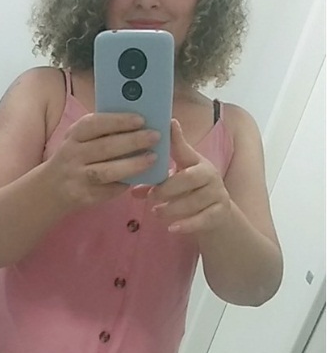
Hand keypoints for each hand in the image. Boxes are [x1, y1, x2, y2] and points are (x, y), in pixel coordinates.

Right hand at [47, 112, 159, 210]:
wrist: (50, 189)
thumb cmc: (73, 157)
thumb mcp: (78, 140)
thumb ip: (101, 132)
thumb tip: (136, 123)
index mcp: (73, 136)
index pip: (95, 124)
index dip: (118, 121)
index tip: (141, 119)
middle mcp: (73, 155)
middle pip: (105, 147)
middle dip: (133, 141)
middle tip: (155, 136)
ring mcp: (78, 178)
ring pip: (108, 171)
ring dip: (133, 164)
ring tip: (153, 158)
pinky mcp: (85, 197)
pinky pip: (109, 190)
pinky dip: (126, 183)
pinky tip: (140, 177)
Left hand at [131, 119, 231, 233]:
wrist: (217, 215)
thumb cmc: (191, 193)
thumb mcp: (176, 183)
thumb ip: (156, 183)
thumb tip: (131, 189)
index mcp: (196, 163)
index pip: (185, 149)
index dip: (177, 138)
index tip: (169, 124)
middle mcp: (209, 175)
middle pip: (189, 178)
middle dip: (168, 187)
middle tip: (151, 195)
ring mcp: (217, 194)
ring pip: (194, 201)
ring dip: (173, 208)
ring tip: (156, 213)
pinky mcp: (220, 213)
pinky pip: (204, 219)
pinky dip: (187, 225)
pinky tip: (172, 229)